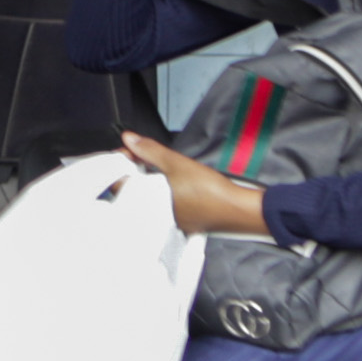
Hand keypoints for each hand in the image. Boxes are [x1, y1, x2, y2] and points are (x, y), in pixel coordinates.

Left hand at [120, 132, 270, 238]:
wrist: (238, 210)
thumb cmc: (209, 190)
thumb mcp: (177, 164)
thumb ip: (151, 151)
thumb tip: (129, 138)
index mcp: (150, 206)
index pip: (123, 184)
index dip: (122, 164)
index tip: (129, 150)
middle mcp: (156, 218)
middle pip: (135, 191)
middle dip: (135, 171)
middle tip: (140, 154)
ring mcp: (170, 222)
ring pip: (149, 197)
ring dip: (149, 180)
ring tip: (155, 164)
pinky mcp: (183, 222)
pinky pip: (164, 204)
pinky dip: (163, 190)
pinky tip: (171, 181)